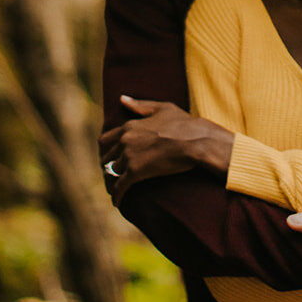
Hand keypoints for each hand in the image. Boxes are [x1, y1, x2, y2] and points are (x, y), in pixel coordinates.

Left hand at [98, 96, 232, 205]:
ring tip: (115, 188)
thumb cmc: (183, 123)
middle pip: (107, 157)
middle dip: (109, 165)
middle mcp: (125, 141)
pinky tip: (117, 202)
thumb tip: (122, 99)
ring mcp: (129, 157)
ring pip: (112, 172)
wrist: (196, 140)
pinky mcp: (136, 173)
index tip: (109, 156)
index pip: (105, 140)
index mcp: (129, 126)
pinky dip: (117, 196)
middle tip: (114, 174)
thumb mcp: (161, 108)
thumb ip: (139, 105)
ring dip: (113, 180)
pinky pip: (120, 187)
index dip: (106, 150)